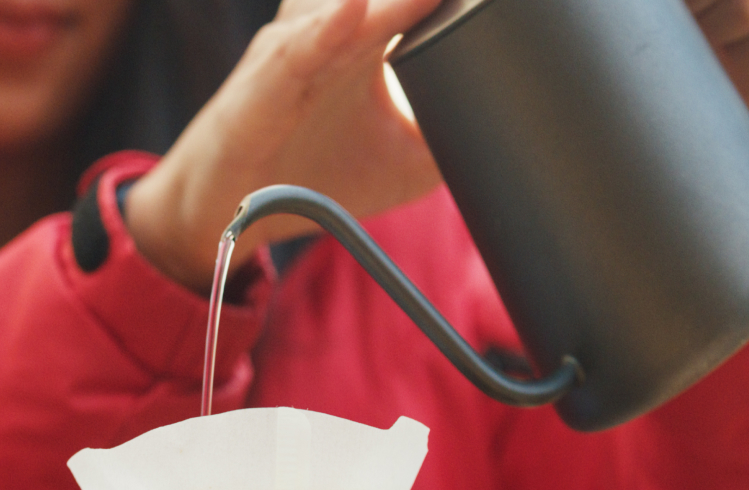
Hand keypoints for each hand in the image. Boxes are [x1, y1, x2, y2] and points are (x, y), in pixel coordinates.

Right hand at [125, 0, 441, 290]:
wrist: (227, 211)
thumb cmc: (310, 169)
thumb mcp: (406, 161)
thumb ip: (456, 135)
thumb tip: (521, 135)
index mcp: (371, 34)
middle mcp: (333, 27)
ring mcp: (295, 50)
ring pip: (349, 4)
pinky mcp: (262, 86)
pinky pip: (297, 50)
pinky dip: (329, 26)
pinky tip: (358, 7)